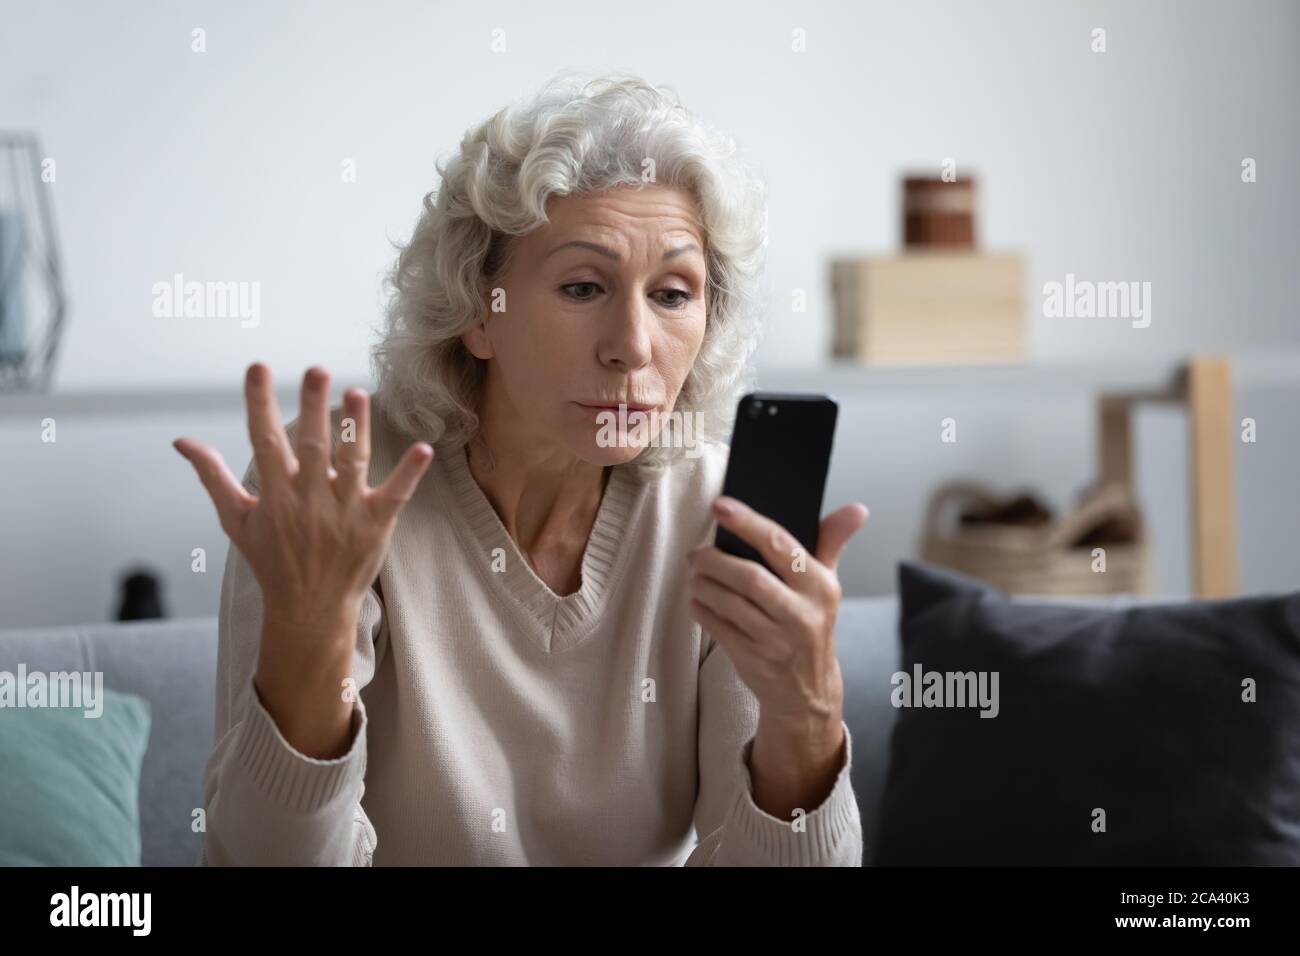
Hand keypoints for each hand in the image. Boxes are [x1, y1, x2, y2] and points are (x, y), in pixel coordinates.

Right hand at [173, 362, 433, 639]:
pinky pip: (396, 495)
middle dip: (313, 408)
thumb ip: (213, 476)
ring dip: (357, 428)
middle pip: (313, 447)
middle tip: (315, 370)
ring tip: (357, 393)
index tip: (258, 368)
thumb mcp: (237, 520)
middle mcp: (310, 500)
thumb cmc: (272, 560)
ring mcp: (345, 511)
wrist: (309, 610)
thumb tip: (182, 440)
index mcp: (275, 496)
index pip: (264, 440)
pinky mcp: (376, 523)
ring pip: (352, 462)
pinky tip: (424, 448)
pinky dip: (409, 473)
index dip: (260, 403)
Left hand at [687, 495, 867, 720]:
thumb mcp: (827, 584)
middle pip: (750, 577)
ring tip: (695, 575)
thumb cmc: (811, 622)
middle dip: (715, 561)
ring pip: (729, 603)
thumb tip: (858, 508)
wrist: (807, 689)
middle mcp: (801, 613)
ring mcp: (776, 640)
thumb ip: (832, 542)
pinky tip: (698, 600)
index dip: (747, 522)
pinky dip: (701, 609)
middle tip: (697, 553)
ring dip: (703, 585)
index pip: (780, 545)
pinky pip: (717, 627)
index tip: (720, 505)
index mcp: (820, 586)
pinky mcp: (753, 659)